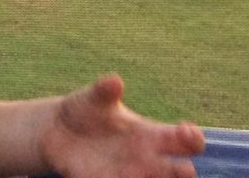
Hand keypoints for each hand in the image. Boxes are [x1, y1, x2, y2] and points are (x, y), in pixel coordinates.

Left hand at [41, 74, 204, 176]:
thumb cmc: (85, 111)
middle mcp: (148, 158)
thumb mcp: (93, 99)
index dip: (193, 137)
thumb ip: (104, 91)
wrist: (56, 131)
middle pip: (179, 171)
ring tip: (152, 175)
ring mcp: (132, 174)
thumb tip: (114, 81)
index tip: (185, 130)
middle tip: (184, 169)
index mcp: (151, 134)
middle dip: (184, 172)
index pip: (186, 141)